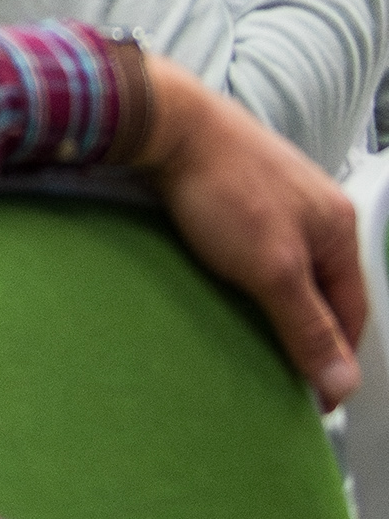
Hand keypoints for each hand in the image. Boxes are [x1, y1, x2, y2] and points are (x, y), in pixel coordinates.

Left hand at [138, 55, 364, 407]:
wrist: (164, 123)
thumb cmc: (222, 186)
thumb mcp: (273, 269)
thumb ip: (308, 326)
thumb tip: (342, 379)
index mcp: (339, 229)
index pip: (353, 311)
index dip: (336, 355)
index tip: (316, 396)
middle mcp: (316, 209)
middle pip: (323, 288)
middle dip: (306, 329)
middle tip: (281, 369)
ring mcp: (277, 196)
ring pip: (287, 267)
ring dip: (274, 302)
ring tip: (251, 332)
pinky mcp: (236, 189)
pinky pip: (254, 245)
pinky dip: (245, 273)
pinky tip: (223, 285)